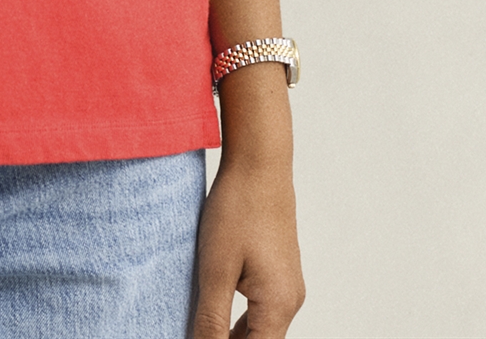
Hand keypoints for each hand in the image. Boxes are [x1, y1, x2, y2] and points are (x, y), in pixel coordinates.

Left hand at [192, 154, 304, 337]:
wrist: (259, 163)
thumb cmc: (238, 209)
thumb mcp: (216, 269)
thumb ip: (211, 319)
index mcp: (278, 305)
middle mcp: (290, 301)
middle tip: (195, 332)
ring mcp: (287, 287)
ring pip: (259, 329)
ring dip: (231, 335)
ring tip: (200, 328)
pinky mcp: (278, 273)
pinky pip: (260, 309)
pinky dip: (238, 318)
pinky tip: (213, 312)